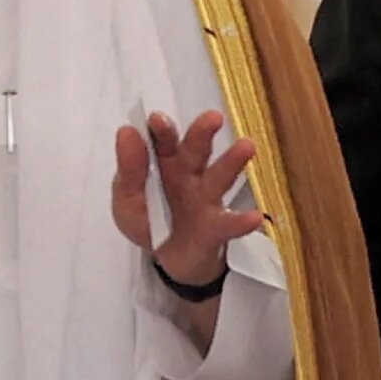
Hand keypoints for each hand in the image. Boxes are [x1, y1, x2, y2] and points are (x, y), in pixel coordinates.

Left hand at [112, 110, 263, 286]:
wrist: (169, 261)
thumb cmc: (148, 221)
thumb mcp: (127, 200)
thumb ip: (128, 171)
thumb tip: (126, 132)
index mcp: (166, 163)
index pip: (164, 141)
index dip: (162, 130)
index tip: (156, 120)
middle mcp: (190, 174)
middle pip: (196, 150)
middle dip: (202, 133)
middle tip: (213, 118)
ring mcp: (207, 199)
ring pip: (220, 176)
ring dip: (232, 161)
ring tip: (246, 146)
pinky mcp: (217, 228)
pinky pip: (230, 223)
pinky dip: (242, 221)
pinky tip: (254, 217)